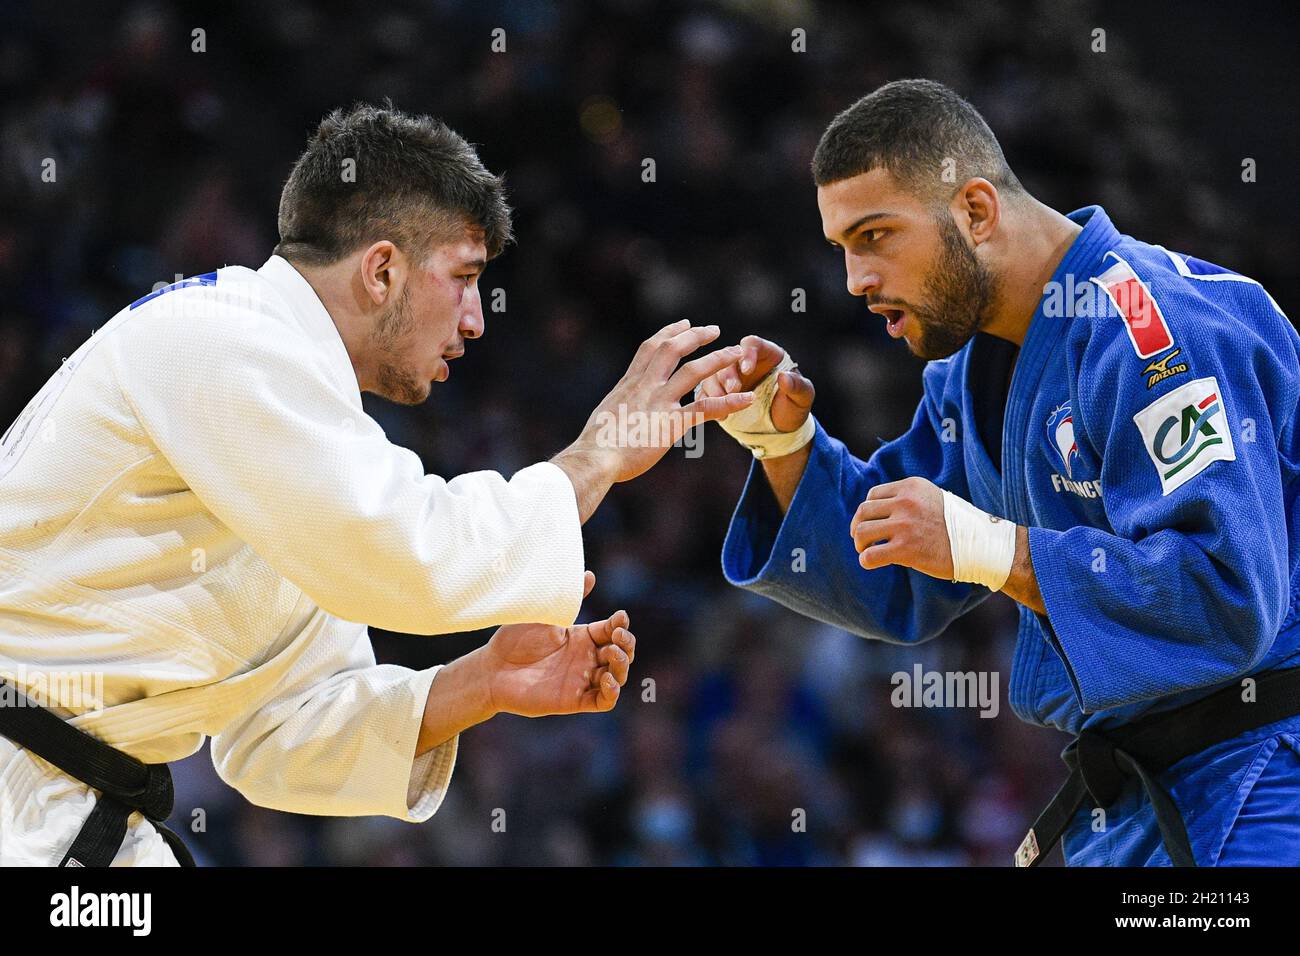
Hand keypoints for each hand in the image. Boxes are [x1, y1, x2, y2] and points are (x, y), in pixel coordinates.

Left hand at [482, 571, 635, 716]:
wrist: (493, 668)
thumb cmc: (515, 638)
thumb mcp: (545, 615)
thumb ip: (569, 599)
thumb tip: (590, 574)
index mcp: (581, 636)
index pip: (612, 630)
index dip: (620, 624)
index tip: (619, 617)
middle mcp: (585, 658)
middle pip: (621, 652)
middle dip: (626, 643)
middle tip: (617, 636)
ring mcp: (582, 679)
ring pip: (618, 675)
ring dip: (622, 665)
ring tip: (612, 654)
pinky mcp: (575, 700)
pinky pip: (604, 701)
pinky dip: (612, 692)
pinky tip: (606, 679)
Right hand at [564, 320, 756, 484]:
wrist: (595, 458)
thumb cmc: (596, 445)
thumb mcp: (605, 415)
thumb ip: (618, 407)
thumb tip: (616, 412)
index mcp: (629, 383)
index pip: (650, 347)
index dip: (669, 332)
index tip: (684, 324)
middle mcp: (645, 386)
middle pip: (672, 349)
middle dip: (695, 336)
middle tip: (715, 330)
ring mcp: (659, 403)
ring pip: (693, 371)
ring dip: (718, 359)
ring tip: (737, 352)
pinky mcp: (671, 424)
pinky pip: (705, 408)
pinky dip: (729, 402)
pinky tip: (747, 398)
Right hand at [695, 334, 814, 433]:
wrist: (782, 428)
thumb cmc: (794, 407)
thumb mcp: (802, 397)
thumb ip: (797, 386)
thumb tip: (784, 377)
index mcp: (766, 355)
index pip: (752, 344)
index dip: (746, 354)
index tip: (747, 370)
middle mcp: (745, 363)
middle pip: (728, 359)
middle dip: (727, 374)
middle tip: (733, 389)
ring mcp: (730, 378)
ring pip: (713, 375)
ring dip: (715, 388)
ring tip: (724, 404)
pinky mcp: (720, 395)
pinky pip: (706, 394)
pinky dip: (708, 403)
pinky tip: (719, 414)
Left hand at [849, 477, 953, 579]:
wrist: (981, 545)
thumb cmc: (955, 525)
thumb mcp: (931, 498)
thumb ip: (907, 499)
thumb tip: (875, 510)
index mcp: (911, 487)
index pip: (872, 495)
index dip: (868, 512)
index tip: (871, 523)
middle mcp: (906, 502)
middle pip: (863, 512)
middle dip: (858, 527)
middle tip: (863, 540)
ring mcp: (905, 525)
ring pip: (862, 532)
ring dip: (860, 544)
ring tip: (866, 551)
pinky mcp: (906, 549)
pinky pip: (870, 555)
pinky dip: (866, 560)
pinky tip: (871, 563)